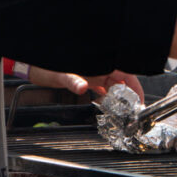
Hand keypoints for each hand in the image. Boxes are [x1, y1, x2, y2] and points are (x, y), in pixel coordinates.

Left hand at [27, 66, 144, 102]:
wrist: (37, 66)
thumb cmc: (49, 65)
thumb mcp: (62, 74)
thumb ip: (73, 80)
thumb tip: (82, 86)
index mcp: (99, 64)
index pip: (124, 73)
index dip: (134, 86)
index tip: (139, 98)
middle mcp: (99, 69)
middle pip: (121, 81)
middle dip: (129, 95)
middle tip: (134, 110)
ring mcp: (94, 74)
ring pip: (113, 86)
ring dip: (119, 98)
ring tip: (124, 111)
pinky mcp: (88, 80)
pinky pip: (103, 88)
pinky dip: (108, 97)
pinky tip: (109, 106)